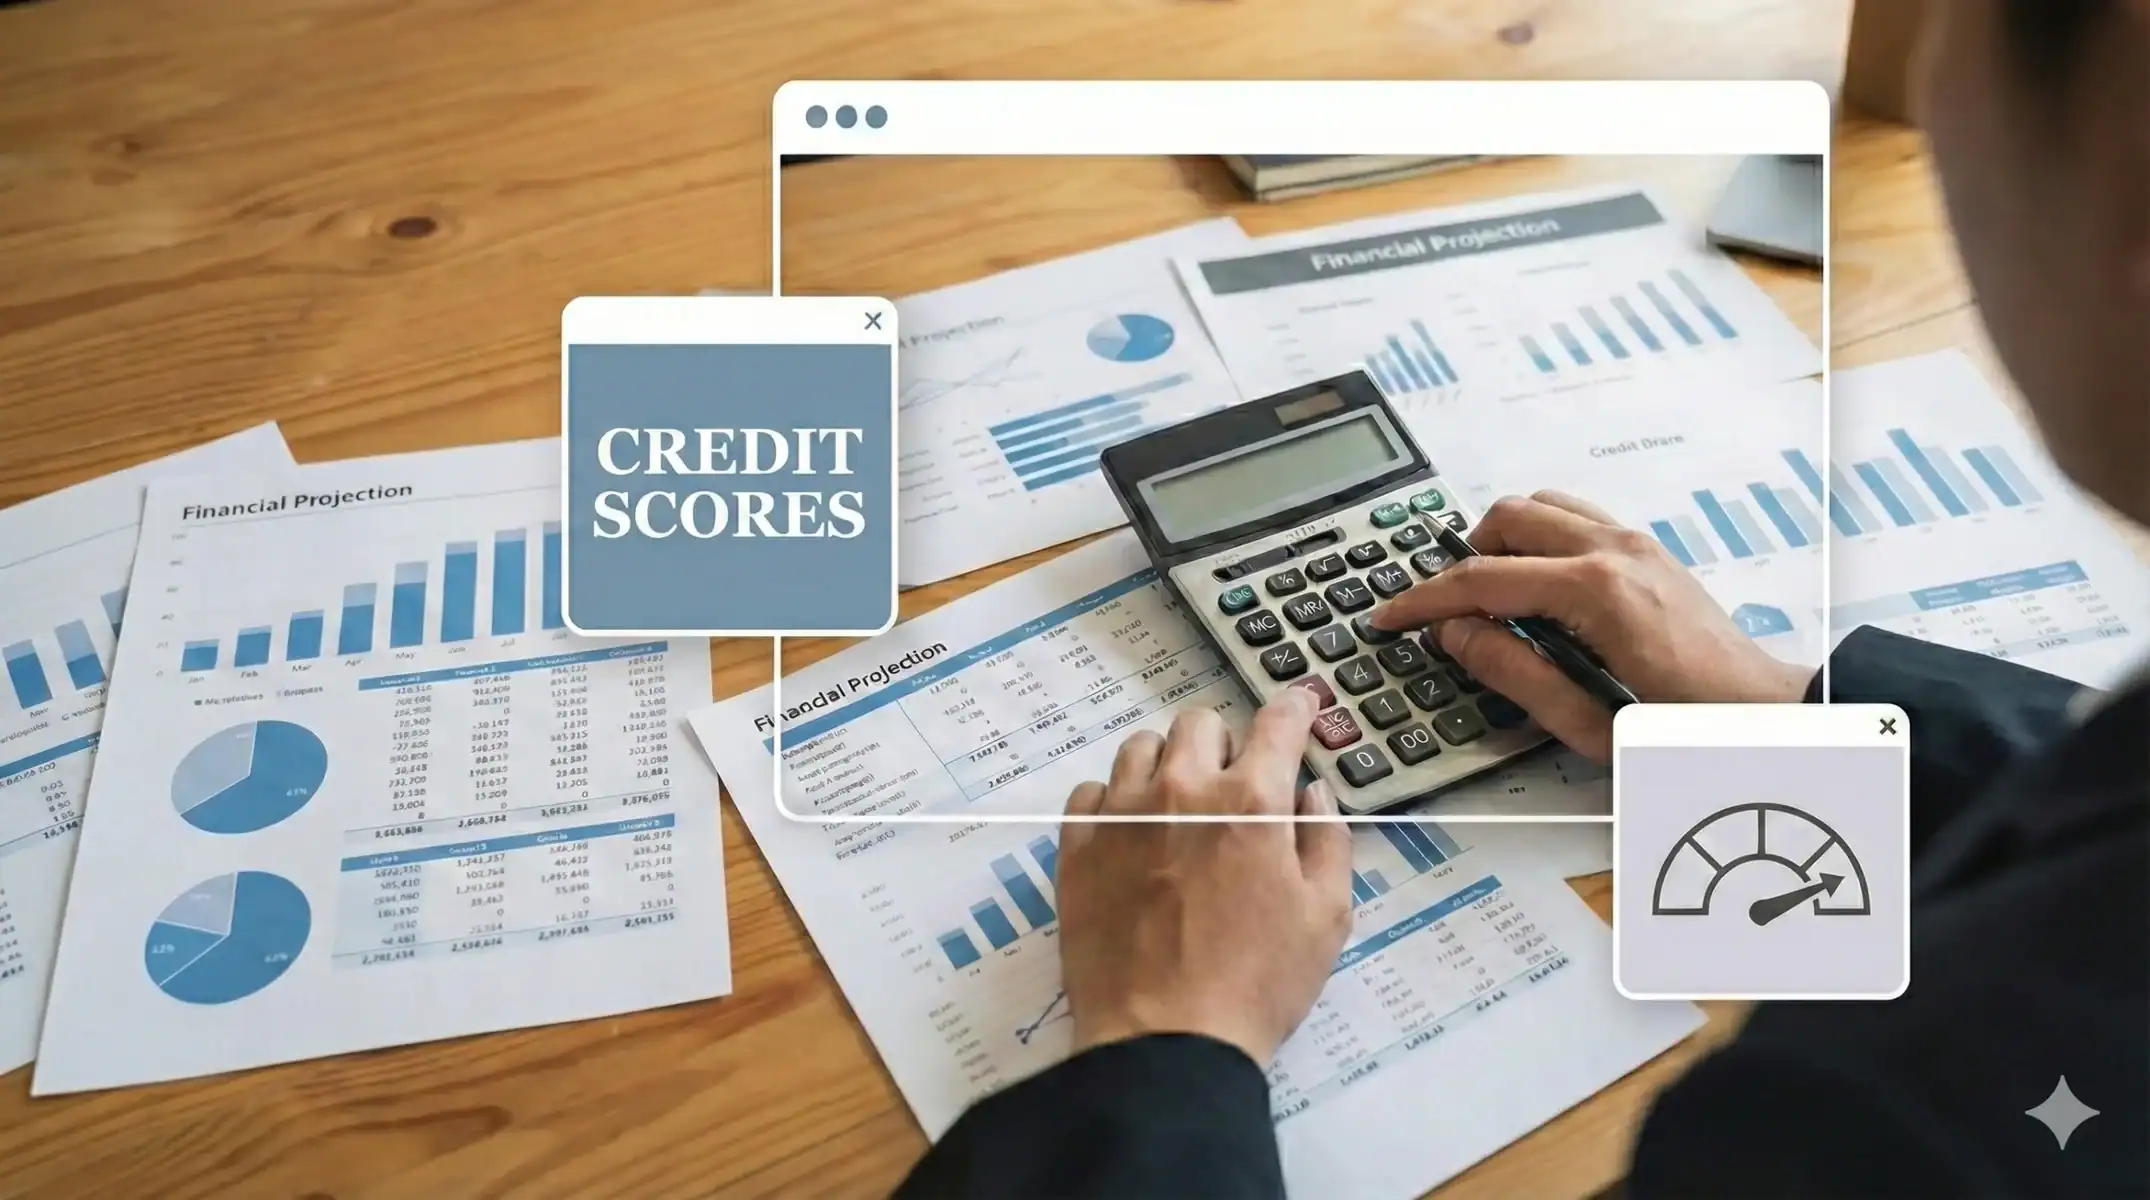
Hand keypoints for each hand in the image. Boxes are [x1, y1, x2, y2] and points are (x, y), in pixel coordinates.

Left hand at [1055, 688, 1353, 1066]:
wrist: (1164, 1041)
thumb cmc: (1255, 986)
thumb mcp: (1325, 918)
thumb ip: (1327, 841)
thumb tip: (1314, 793)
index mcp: (1251, 803)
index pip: (1277, 723)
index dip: (1294, 708)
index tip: (1299, 707)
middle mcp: (1182, 792)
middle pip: (1200, 722)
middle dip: (1224, 743)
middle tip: (1233, 784)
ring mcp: (1122, 815)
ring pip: (1140, 747)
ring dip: (1166, 764)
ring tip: (1177, 807)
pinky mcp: (1077, 847)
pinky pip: (1090, 792)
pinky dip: (1113, 802)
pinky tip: (1130, 836)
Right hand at [1370, 491, 1812, 759]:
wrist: (1763, 716)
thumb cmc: (1685, 728)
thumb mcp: (1586, 721)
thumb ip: (1512, 671)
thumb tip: (1457, 633)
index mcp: (1594, 592)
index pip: (1482, 579)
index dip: (1425, 598)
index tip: (1392, 615)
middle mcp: (1614, 551)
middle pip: (1508, 519)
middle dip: (1462, 557)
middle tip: (1442, 605)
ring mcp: (1635, 544)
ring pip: (1542, 505)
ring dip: (1503, 538)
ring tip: (1487, 590)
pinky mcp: (1647, 551)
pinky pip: (1577, 518)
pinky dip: (1541, 537)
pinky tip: (1536, 583)